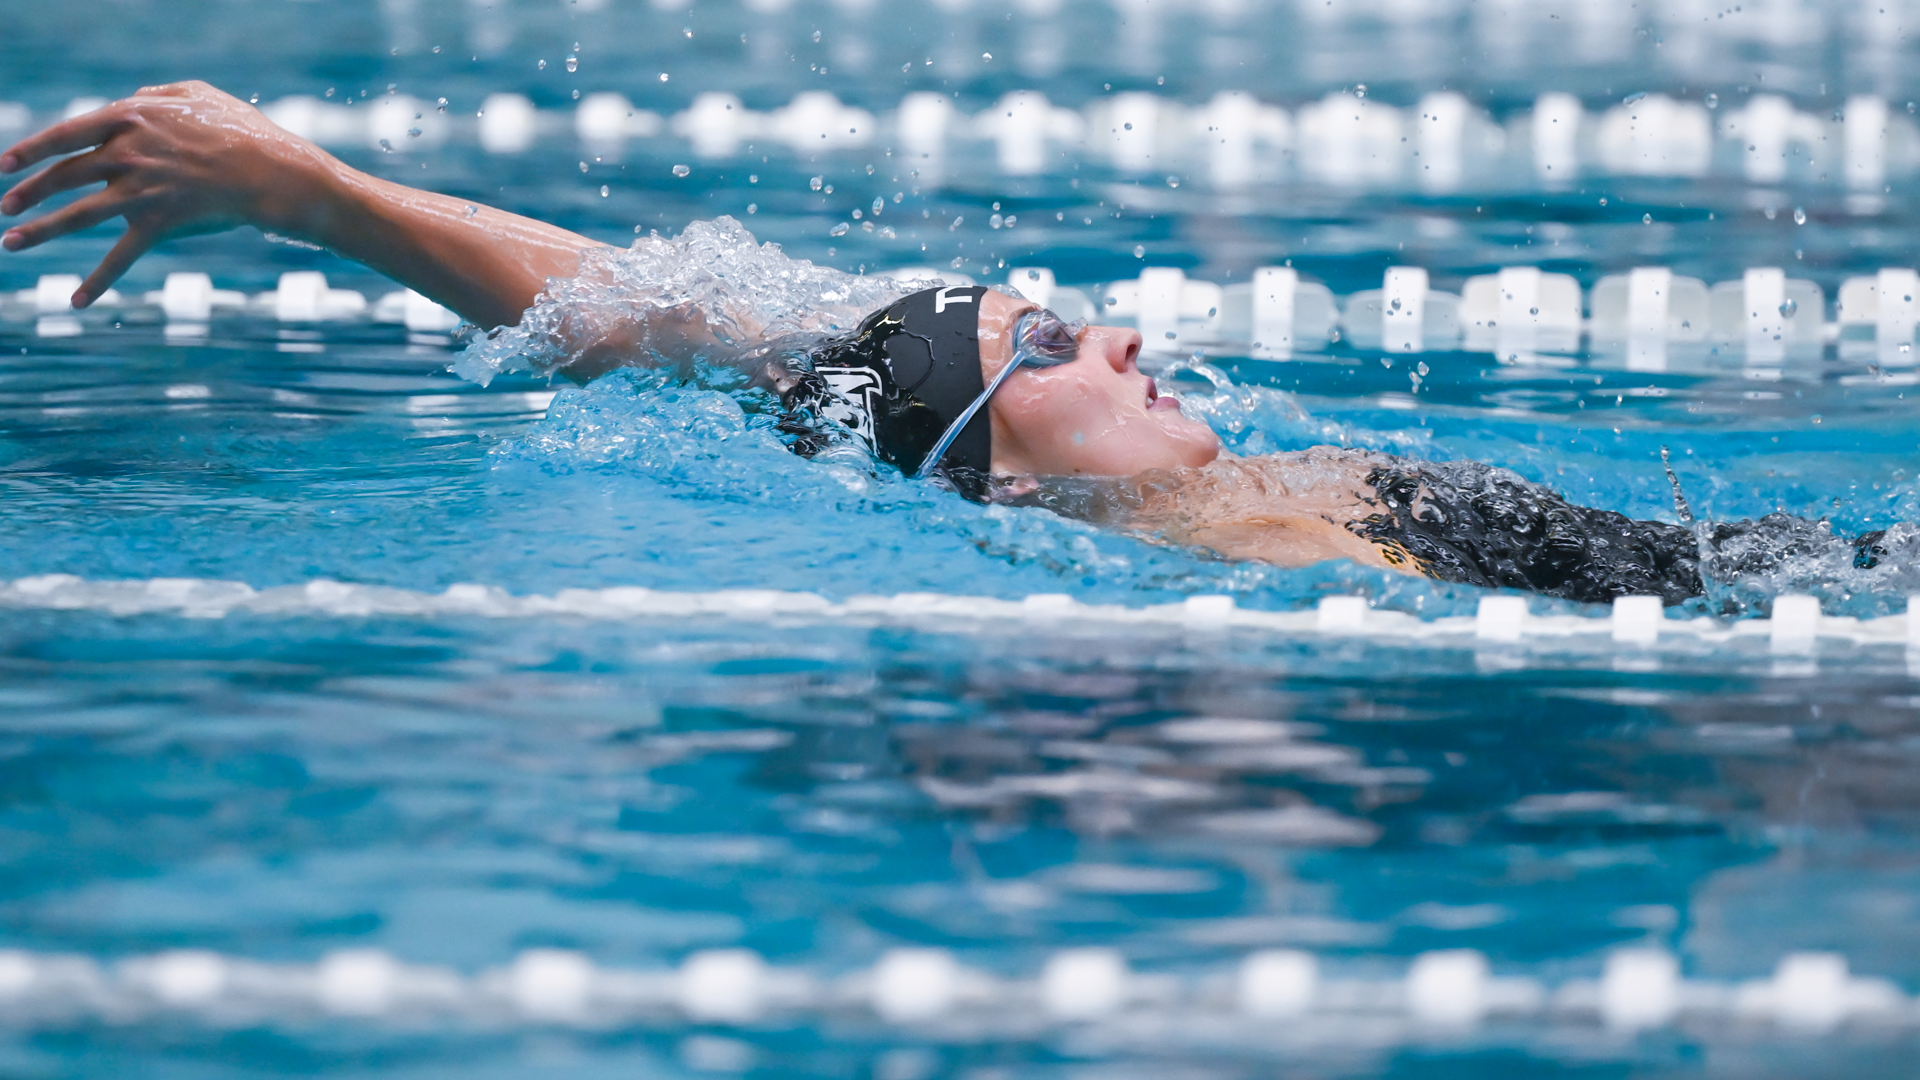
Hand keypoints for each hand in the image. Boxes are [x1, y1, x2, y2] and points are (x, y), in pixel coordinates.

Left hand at [0, 81, 334, 308]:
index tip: (2, 163)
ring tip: (10, 242)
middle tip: (4, 205)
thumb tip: (130, 99)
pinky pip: (121, 256)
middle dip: (27, 192)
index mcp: (129, 118)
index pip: (65, 134)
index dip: (30, 149)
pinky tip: (76, 301)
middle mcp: (126, 154)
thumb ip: (156, 94)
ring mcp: (140, 191)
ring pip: (77, 215)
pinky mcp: (159, 224)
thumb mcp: (199, 94)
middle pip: (63, 176)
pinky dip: (98, 281)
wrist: (272, 173)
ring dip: (40, 230)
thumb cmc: (243, 130)